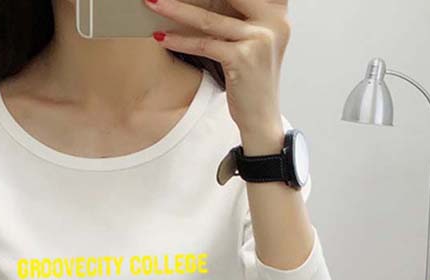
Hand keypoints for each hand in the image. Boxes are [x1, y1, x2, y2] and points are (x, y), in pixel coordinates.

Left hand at [145, 0, 289, 139]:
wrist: (261, 118)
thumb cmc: (252, 81)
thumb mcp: (255, 43)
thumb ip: (243, 18)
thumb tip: (207, 3)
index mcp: (277, 13)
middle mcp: (273, 22)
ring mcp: (259, 40)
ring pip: (209, 20)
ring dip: (176, 10)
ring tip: (152, 3)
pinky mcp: (242, 59)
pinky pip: (204, 45)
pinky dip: (180, 41)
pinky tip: (162, 36)